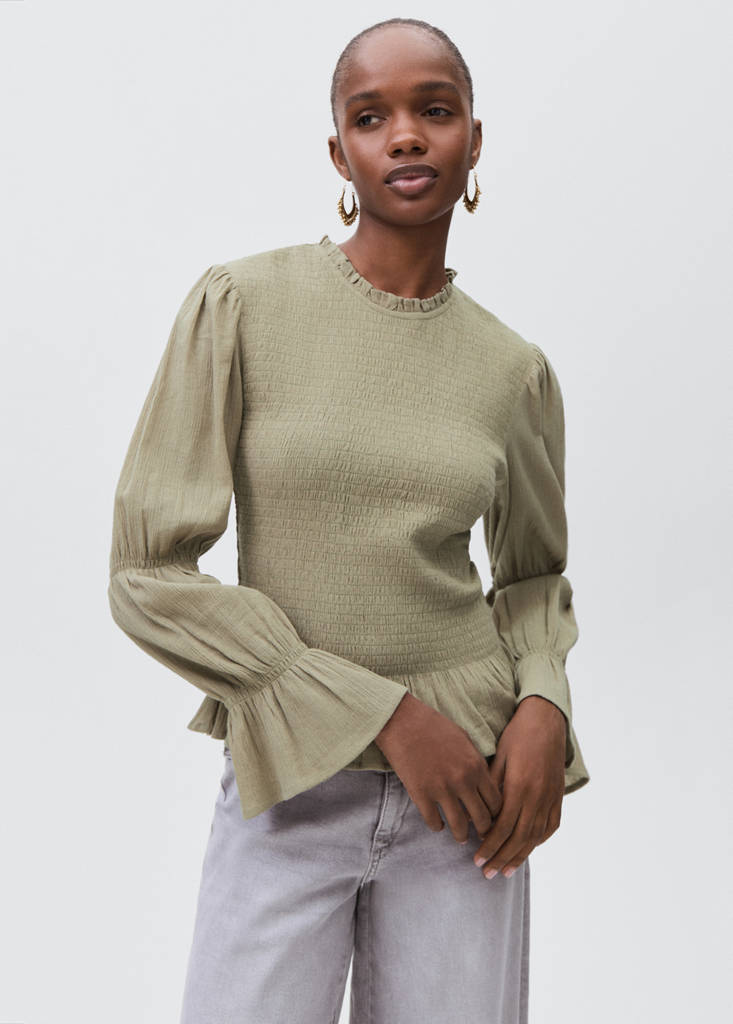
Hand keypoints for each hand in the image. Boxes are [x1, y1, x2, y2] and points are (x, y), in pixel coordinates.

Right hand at [374, 692, 502, 842]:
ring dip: (461, 836)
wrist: (403, 721)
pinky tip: (438, 824)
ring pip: (459, 826)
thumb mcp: (464, 740)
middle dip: (484, 830)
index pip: (496, 802)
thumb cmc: (434, 727)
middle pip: (482, 819)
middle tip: (481, 834)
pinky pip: (434, 822)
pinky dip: (437, 827)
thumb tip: (483, 786)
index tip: (493, 818)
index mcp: (476, 766)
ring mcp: (441, 789)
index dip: (497, 815)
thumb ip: (476, 764)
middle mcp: (462, 781)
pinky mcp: (421, 794)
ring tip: (461, 838)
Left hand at [473, 695, 565, 878]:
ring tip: (505, 871)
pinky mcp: (558, 796)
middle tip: (486, 873)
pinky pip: (549, 826)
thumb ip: (490, 786)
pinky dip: (537, 841)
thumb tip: (474, 811)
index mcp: (520, 786)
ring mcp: (551, 798)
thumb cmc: (517, 735)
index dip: (490, 846)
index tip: (477, 859)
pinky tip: (526, 849)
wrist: (547, 720)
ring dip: (519, 856)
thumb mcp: (499, 757)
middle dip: (501, 857)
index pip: (503, 827)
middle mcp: (538, 796)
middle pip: (519, 837)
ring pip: (535, 836)